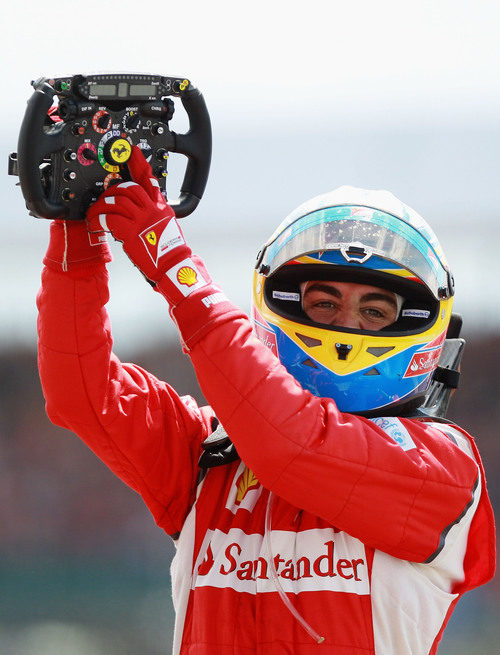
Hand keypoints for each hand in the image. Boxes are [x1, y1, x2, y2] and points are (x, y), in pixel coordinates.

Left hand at [86, 147, 188, 281]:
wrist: (172, 265)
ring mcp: (141, 220)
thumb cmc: (170, 249)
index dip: (139, 163)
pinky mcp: (131, 233)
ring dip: (102, 205)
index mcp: (160, 206)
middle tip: (105, 196)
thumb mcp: (167, 224)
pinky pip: (109, 219)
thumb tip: (141, 205)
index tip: (130, 151)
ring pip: (116, 201)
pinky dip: (99, 221)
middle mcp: (151, 210)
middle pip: (129, 187)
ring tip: (95, 213)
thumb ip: (154, 211)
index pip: (148, 179)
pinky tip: (95, 225)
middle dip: (113, 190)